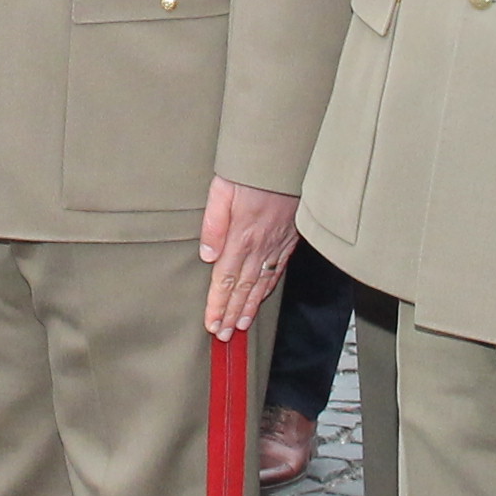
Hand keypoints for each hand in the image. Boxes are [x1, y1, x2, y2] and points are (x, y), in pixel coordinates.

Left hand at [198, 177, 303, 339]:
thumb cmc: (252, 171)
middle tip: (223, 335)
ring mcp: (276, 245)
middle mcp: (260, 247)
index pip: (225, 281)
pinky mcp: (288, 239)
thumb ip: (213, 224)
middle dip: (231, 314)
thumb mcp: (222, 189)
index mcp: (241, 238)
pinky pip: (277, 271)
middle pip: (242, 289)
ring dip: (249, 307)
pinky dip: (268, 289)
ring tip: (240, 326)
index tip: (212, 324)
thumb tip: (207, 256)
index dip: (217, 305)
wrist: (288, 159)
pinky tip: (262, 297)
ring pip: (260, 284)